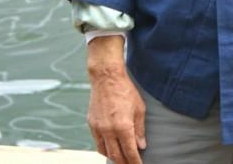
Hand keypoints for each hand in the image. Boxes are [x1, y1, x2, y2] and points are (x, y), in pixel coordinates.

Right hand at [87, 36, 145, 163]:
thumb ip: (140, 129)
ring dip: (114, 157)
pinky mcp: (91, 124)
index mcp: (123, 127)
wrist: (106, 78)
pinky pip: (97, 142)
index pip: (130, 151)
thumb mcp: (139, 108)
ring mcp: (98, 128)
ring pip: (105, 151)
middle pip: (116, 155)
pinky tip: (110, 148)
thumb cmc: (125, 91)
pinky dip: (104, 148)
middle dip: (124, 163)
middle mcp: (109, 130)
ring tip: (122, 159)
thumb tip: (141, 145)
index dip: (135, 162)